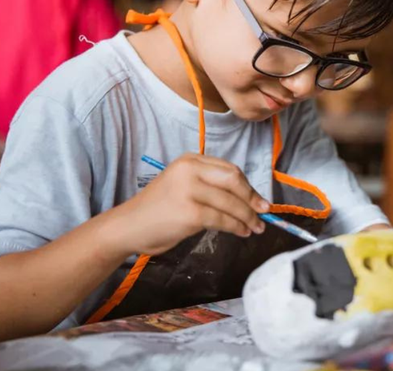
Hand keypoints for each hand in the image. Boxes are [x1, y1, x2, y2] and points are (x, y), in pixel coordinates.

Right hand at [114, 153, 269, 254]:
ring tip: (255, 227)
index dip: (248, 186)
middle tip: (264, 212)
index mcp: (190, 160)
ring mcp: (189, 190)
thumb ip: (209, 186)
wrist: (128, 227)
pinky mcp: (190, 212)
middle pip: (234, 180)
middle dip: (252, 198)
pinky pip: (223, 219)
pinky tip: (241, 232)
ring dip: (248, 217)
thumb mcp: (183, 187)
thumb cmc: (157, 211)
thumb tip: (246, 199)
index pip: (229, 169)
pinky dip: (236, 227)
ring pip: (231, 202)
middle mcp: (189, 170)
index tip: (260, 199)